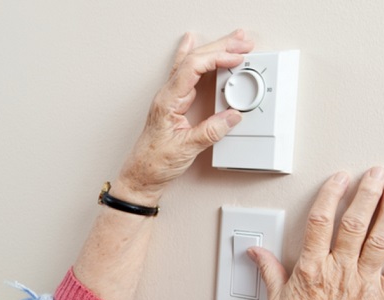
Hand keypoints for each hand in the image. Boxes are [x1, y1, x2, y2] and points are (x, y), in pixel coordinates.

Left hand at [115, 30, 252, 201]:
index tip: (237, 58)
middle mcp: (167, 95)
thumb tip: (233, 116)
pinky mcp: (174, 103)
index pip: (192, 68)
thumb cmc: (154, 163)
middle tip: (243, 41)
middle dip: (220, 47)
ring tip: (232, 40)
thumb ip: (211, 131)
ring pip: (191, 64)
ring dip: (213, 50)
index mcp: (167, 101)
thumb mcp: (187, 148)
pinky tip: (191, 44)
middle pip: (193, 60)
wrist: (141, 176)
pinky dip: (195, 58)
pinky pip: (186, 73)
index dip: (216, 58)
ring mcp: (170, 98)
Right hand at [250, 167, 383, 299]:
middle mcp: (338, 272)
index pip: (320, 222)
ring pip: (379, 241)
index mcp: (311, 268)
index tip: (339, 178)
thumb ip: (268, 268)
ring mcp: (362, 284)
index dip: (330, 196)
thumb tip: (255, 251)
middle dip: (367, 195)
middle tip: (376, 174)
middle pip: (355, 225)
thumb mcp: (276, 296)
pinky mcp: (380, 297)